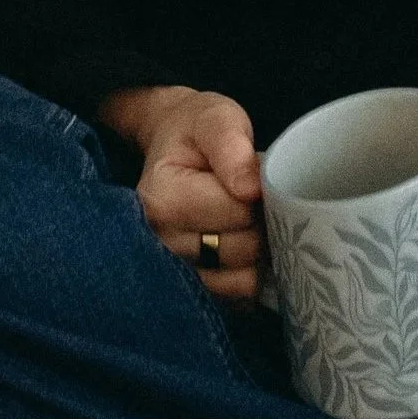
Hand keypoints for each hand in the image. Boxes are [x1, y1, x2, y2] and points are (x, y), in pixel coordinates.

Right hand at [96, 84, 264, 304]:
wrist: (171, 146)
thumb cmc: (195, 131)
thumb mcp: (215, 118)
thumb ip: (232, 146)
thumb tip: (250, 190)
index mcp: (160, 199)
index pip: (235, 210)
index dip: (257, 194)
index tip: (253, 178)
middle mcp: (158, 244)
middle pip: (240, 248)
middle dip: (259, 223)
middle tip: (254, 201)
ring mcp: (171, 275)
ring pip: (241, 280)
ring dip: (256, 253)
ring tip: (245, 222)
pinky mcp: (188, 295)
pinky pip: (236, 300)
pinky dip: (247, 276)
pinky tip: (240, 248)